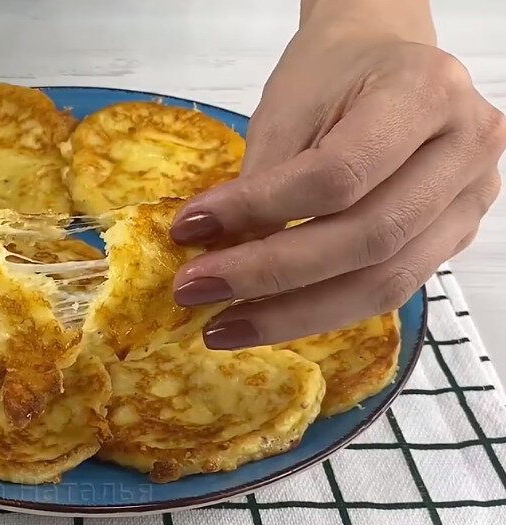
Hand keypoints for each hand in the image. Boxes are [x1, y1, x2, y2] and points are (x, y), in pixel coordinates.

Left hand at [170, 2, 505, 348]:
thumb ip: (263, 182)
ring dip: (294, 314)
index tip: (190, 228)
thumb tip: (217, 256)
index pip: (339, 174)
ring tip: (224, 325)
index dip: (259, 210)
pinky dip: (322, 309)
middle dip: (270, 275)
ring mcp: (473, 198)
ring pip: (385, 283)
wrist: (380, 60)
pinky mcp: (456, 237)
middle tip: (195, 289)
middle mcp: (467, 147)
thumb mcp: (288, 110)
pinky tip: (267, 318)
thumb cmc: (332, 75)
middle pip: (368, 239)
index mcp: (425, 92)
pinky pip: (389, 290)